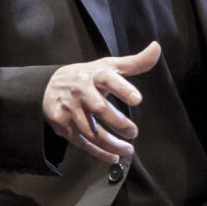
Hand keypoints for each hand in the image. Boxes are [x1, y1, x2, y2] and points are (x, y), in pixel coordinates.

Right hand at [43, 42, 159, 165]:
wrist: (49, 85)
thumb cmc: (87, 76)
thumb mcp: (109, 66)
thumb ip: (135, 62)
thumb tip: (157, 48)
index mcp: (94, 75)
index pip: (108, 79)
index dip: (123, 88)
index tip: (138, 99)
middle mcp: (80, 91)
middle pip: (100, 109)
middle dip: (119, 123)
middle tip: (134, 132)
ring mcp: (70, 109)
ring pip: (91, 131)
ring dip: (111, 144)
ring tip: (128, 149)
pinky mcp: (62, 124)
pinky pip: (82, 142)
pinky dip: (98, 153)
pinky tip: (113, 157)